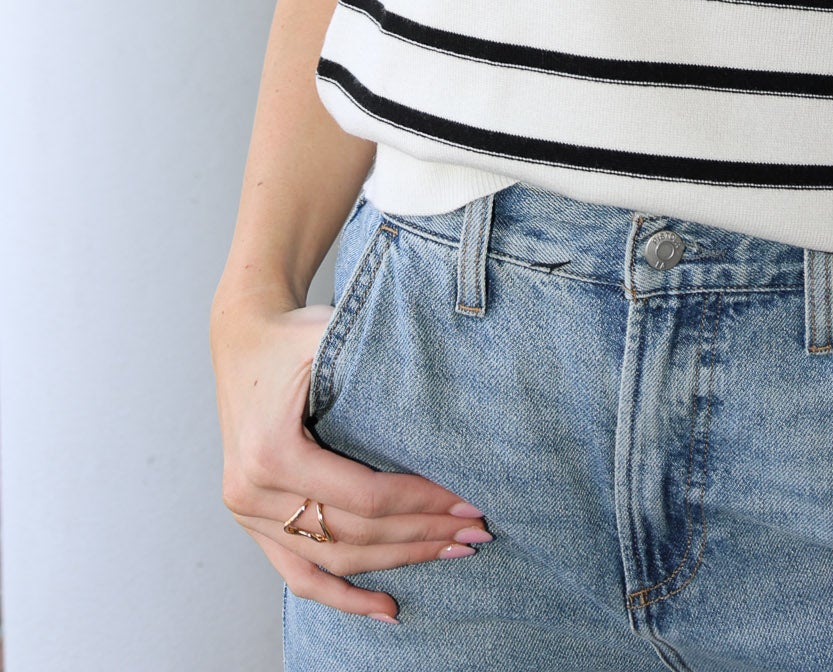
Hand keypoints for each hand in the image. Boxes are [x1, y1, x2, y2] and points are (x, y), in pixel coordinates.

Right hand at [211, 295, 490, 622]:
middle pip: (354, 533)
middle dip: (422, 535)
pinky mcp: (252, 520)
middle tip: (477, 532)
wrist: (243, 334)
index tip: (469, 501)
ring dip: (396, 563)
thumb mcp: (334, 337)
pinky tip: (387, 609)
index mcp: (273, 451)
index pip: (365, 497)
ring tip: (451, 553)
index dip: (422, 504)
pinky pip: (299, 573)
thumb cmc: (296, 334)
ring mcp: (247, 512)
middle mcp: (253, 491)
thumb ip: (382, 367)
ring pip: (333, 558)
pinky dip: (342, 595)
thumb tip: (455, 397)